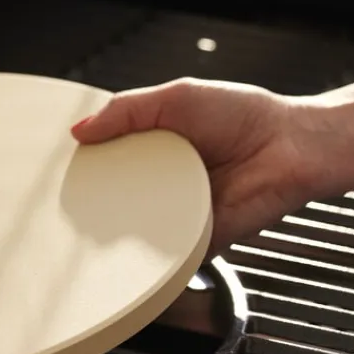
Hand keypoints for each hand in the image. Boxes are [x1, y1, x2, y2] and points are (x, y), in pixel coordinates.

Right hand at [70, 79, 325, 255]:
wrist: (294, 147)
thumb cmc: (246, 116)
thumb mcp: (176, 98)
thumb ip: (126, 110)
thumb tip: (80, 130)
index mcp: (152, 146)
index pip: (106, 159)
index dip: (83, 164)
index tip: (59, 170)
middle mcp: (162, 182)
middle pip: (113, 198)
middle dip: (92, 202)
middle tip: (66, 204)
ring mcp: (179, 213)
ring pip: (133, 229)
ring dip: (115, 230)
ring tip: (87, 229)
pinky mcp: (198, 241)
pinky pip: (166, 254)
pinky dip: (149, 255)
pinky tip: (129, 248)